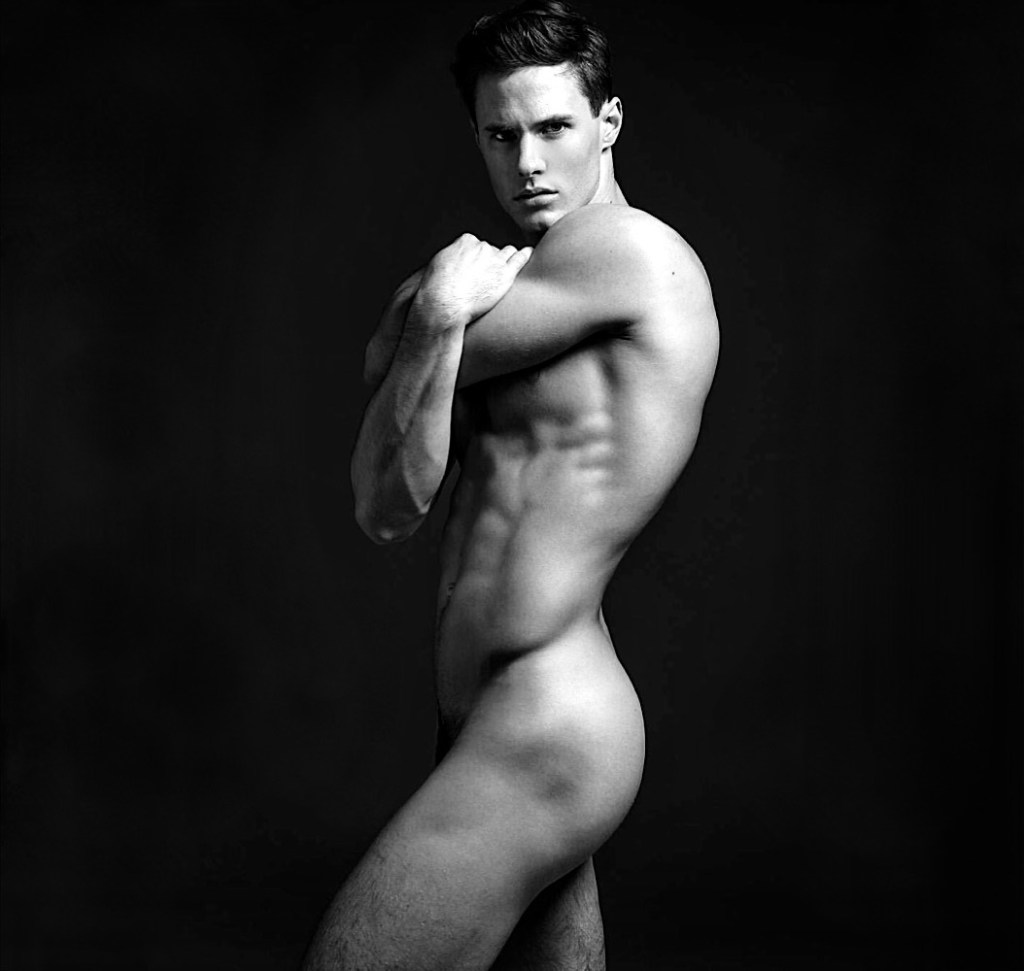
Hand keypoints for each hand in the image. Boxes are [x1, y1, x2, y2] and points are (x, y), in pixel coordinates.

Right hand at [414, 234, 532, 329]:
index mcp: (465, 241)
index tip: (474, 267)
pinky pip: (519, 259)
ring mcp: (495, 260)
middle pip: (491, 250)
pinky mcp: (506, 275)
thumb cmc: (436, 289)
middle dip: (490, 260)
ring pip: (507, 253)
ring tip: (509, 264)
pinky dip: (525, 255)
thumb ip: (450, 259)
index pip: (476, 245)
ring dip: (507, 258)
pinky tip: (528, 253)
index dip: (475, 257)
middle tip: (487, 275)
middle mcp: (482, 247)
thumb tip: (451, 262)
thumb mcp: (437, 266)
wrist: (445, 304)